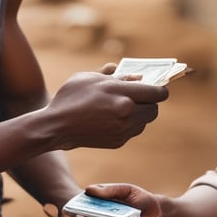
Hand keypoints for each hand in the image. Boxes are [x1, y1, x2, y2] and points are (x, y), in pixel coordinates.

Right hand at [44, 71, 167, 149]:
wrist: (56, 126)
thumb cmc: (71, 97)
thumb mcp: (90, 77)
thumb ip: (115, 75)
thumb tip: (137, 76)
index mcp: (121, 92)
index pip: (157, 92)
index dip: (160, 90)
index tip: (156, 88)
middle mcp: (126, 112)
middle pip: (154, 109)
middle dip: (150, 102)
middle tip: (139, 97)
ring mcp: (122, 129)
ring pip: (145, 121)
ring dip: (139, 114)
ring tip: (122, 108)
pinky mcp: (118, 141)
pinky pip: (133, 131)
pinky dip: (129, 124)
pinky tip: (113, 118)